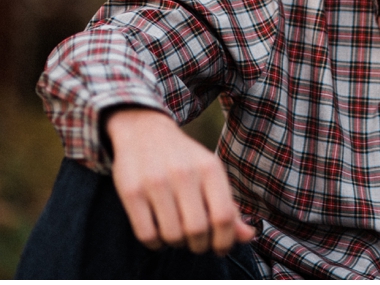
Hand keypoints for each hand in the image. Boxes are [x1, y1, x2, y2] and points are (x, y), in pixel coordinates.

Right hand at [105, 107, 257, 254]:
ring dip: (176, 243)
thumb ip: (229, 207)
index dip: (225, 241)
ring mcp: (155, 182)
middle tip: (195, 241)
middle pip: (197, 230)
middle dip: (199, 245)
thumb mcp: (211, 175)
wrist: (144, 131)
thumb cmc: (184, 160)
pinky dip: (155, 243)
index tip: (219, 248)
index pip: (223, 216)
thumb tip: (248, 236)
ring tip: (176, 232)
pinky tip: (158, 232)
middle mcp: (184, 173)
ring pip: (172, 236)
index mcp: (210, 168)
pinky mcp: (131, 192)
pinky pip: (147, 235)